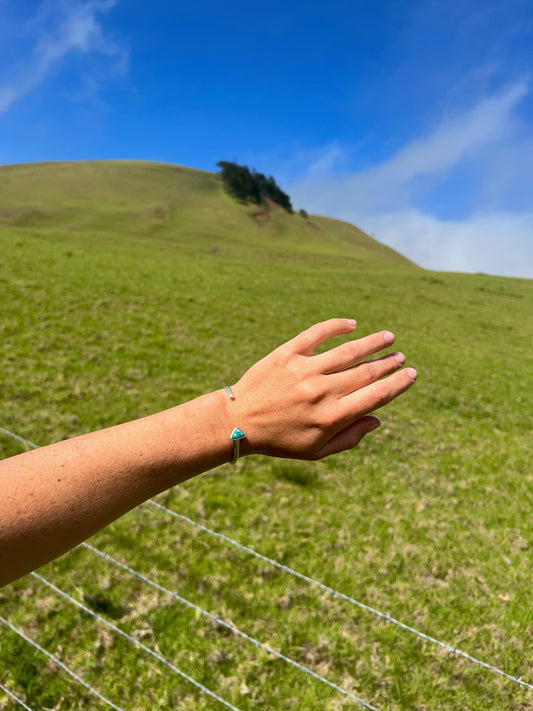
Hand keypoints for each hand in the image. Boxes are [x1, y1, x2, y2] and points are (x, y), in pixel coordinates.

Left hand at [228, 318, 416, 459]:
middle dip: (388, 363)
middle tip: (400, 356)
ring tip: (388, 338)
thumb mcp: (316, 451)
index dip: (398, 384)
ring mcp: (304, 370)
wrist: (238, 422)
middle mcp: (321, 392)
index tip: (411, 374)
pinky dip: (338, 326)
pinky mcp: (287, 354)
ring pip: (348, 350)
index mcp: (332, 418)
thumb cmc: (280, 440)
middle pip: (366, 372)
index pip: (375, 396)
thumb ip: (350, 438)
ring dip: (372, 342)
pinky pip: (318, 334)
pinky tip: (353, 325)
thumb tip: (378, 419)